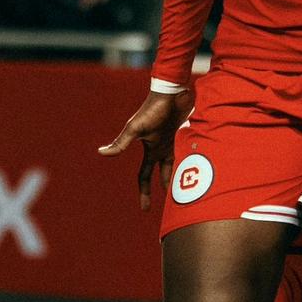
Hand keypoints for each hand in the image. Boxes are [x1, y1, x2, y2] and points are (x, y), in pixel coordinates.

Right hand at [98, 89, 193, 209]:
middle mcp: (160, 147)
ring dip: (180, 176)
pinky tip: (200, 171)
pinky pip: (189, 153)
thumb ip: (122, 142)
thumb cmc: (152, 108)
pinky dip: (192, 161)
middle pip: (161, 174)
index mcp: (149, 149)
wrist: (171, 91)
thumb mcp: (136, 127)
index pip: (144, 176)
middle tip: (168, 208)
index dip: (144, 192)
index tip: (144, 210)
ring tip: (187, 191)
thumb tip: (101, 153)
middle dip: (163, 189)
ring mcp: (173, 141)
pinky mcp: (185, 134)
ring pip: (177, 165)